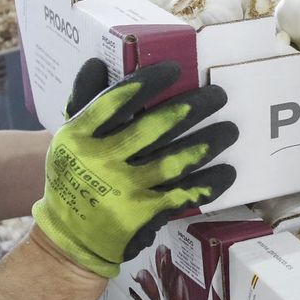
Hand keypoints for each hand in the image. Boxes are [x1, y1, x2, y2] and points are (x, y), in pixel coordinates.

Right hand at [34, 60, 236, 277]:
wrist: (69, 236)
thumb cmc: (74, 176)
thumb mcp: (68, 137)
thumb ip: (85, 99)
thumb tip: (99, 62)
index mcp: (81, 135)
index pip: (117, 100)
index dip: (148, 82)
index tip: (176, 69)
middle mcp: (103, 161)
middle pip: (155, 127)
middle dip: (193, 107)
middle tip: (218, 95)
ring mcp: (126, 189)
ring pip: (175, 160)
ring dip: (209, 143)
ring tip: (231, 130)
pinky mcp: (144, 214)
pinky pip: (184, 194)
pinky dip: (209, 183)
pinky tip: (227, 172)